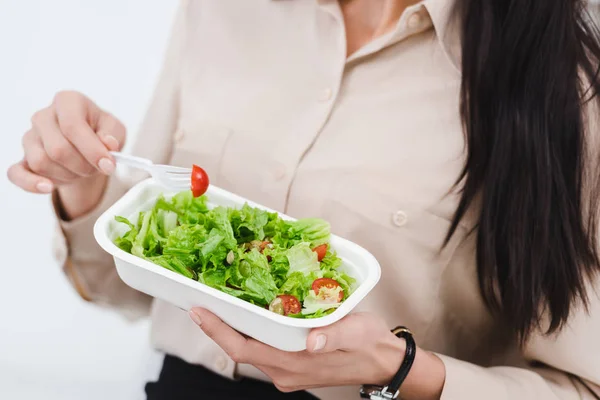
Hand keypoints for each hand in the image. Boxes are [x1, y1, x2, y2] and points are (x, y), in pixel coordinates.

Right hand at [7, 91, 125, 218]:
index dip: (92, 150)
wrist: (87, 147)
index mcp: (67, 102)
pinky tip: (48, 187)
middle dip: (83, 166)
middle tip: (96, 168)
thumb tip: (108, 144)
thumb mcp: (115, 130)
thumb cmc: (100, 133)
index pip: (72, 125)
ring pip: (42, 163)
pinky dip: (31, 183)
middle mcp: (43, 116)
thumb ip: (113, 135)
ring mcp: (30, 137)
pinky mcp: (23, 158)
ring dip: (68, 175)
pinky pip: (17, 173)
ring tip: (81, 170)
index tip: (108, 165)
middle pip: (58, 149)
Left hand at [189, 308, 444, 397]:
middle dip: (220, 325)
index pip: (244, 349)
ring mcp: (288, 371)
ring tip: (223, 302)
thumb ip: (333, 337)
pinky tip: (253, 312)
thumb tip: (311, 340)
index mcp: (295, 363)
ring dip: (235, 328)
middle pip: (241, 348)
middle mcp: (285, 371)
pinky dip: (253, 331)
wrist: (384, 362)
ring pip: (252, 348)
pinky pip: (264, 349)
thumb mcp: (357, 332)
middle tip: (203, 299)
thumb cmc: (371, 345)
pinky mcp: (293, 366)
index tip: (198, 311)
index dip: (218, 331)